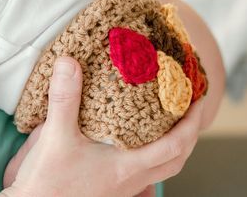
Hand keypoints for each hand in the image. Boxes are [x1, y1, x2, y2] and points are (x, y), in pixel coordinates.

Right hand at [1, 57, 202, 196]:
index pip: (175, 145)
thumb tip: (69, 63)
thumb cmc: (47, 181)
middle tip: (190, 110)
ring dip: (173, 147)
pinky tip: (135, 147)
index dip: (192, 121)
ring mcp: (121, 188)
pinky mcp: (108, 191)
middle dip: (189, 134)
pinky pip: (143, 175)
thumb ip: (64, 98)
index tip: (199, 99)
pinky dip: (151, 158)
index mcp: (126, 166)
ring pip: (161, 170)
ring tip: (169, 125)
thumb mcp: (55, 136)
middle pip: (176, 160)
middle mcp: (130, 180)